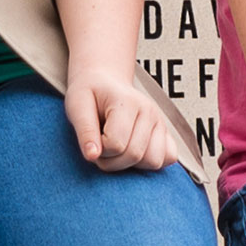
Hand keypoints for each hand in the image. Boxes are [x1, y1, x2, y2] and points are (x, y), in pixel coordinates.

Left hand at [64, 69, 183, 171]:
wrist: (105, 82)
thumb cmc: (90, 93)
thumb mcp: (76, 106)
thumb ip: (85, 131)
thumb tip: (92, 156)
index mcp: (127, 102)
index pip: (115, 144)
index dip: (99, 151)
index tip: (92, 139)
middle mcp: (149, 112)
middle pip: (135, 155)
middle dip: (112, 161)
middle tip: (101, 147)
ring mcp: (160, 122)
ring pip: (153, 162)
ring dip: (131, 164)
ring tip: (117, 149)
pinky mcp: (166, 133)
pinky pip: (168, 158)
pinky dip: (149, 162)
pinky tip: (133, 150)